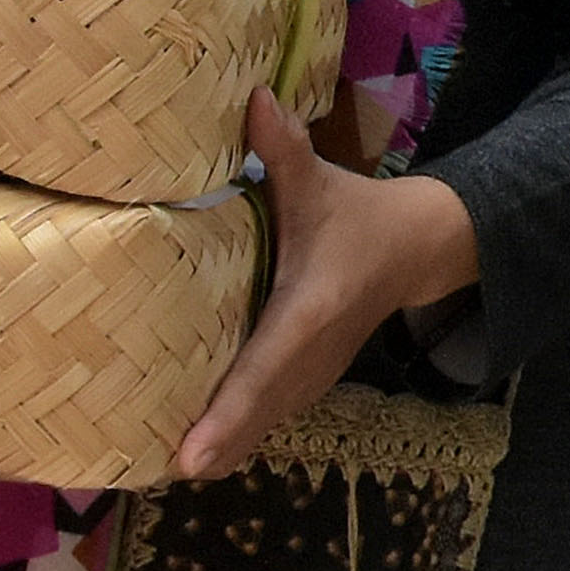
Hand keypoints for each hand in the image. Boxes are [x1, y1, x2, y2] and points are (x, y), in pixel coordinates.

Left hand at [176, 92, 480, 478]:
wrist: (418, 250)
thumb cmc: (358, 215)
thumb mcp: (322, 182)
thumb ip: (284, 147)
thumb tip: (252, 97)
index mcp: (310, 310)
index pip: (263, 369)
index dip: (227, 413)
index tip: (189, 455)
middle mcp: (311, 356)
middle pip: (256, 414)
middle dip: (210, 446)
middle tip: (151, 473)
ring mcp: (313, 376)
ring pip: (263, 425)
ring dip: (220, 448)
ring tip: (157, 471)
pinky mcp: (308, 382)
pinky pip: (269, 419)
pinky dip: (236, 437)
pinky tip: (194, 456)